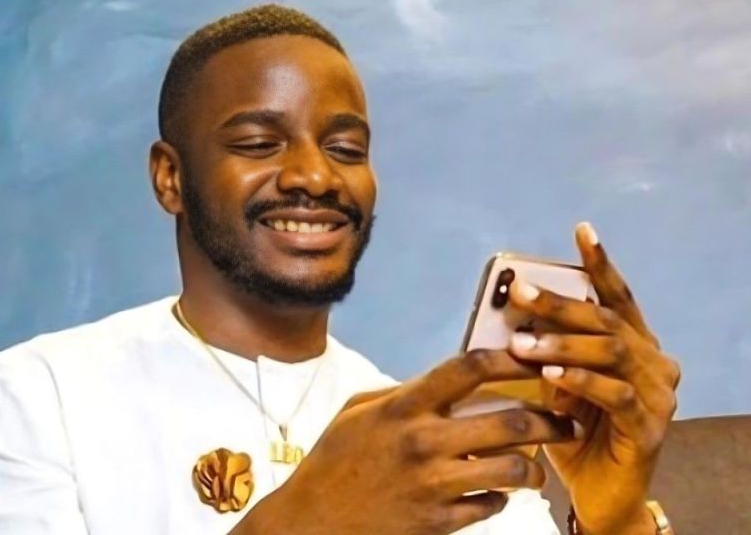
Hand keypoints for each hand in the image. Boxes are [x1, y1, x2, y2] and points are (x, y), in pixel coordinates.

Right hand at [231, 350, 577, 534]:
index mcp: (402, 407)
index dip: (510, 358)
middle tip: (563, 421)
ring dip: (533, 467)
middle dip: (549, 420)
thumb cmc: (332, 463)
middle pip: (511, 422)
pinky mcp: (439, 522)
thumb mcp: (357, 413)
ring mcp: (433, 485)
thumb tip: (446, 383)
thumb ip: (403, 394)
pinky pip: (492, 506)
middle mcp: (422, 442)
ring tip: (536, 466)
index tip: (532, 356)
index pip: (469, 369)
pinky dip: (499, 499)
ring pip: (514, 469)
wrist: (312, 524)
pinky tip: (493, 493)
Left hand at [507, 222, 680, 534]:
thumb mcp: (554, 385)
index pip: (617, 298)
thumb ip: (547, 353)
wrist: (598, 494)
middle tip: (520, 291)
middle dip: (561, 303)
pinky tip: (552, 375)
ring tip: (523, 343)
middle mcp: (655, 363)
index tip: (582, 230)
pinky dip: (581, 381)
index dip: (600, 264)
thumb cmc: (574, 434)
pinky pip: (616, 395)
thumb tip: (515, 320)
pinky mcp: (650, 429)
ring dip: (563, 344)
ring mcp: (659, 396)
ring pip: (613, 352)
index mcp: (635, 346)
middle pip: (608, 320)